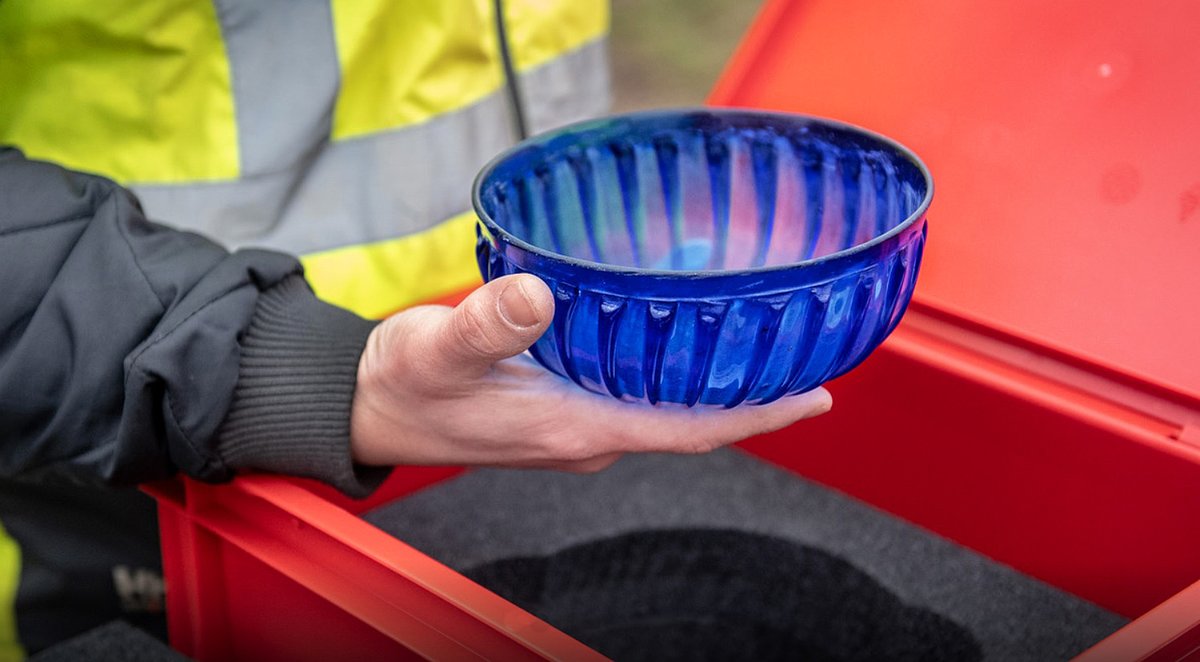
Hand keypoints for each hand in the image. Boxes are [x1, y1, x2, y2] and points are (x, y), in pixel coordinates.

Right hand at [350, 274, 831, 472]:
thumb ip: (485, 325)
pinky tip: (684, 347)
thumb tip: (537, 296)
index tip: (815, 397)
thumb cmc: (403, 383)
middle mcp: (586, 435)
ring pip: (666, 411)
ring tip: (765, 349)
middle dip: (754, 400)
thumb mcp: (435, 349)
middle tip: (810, 358)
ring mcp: (576, 427)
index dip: (756, 415)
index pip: (687, 429)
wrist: (369, 407)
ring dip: (717, 389)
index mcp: (572, 427)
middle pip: (691, 422)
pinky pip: (638, 399)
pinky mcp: (562, 410)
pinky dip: (674, 378)